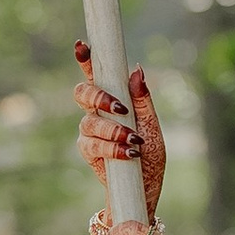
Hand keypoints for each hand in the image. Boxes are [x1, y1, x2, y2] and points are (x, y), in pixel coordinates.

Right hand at [74, 49, 165, 214]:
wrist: (145, 188)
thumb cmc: (150, 154)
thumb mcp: (152, 125)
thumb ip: (143, 100)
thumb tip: (137, 70)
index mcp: (112, 101)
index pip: (97, 76)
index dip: (86, 60)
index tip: (82, 46)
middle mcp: (97, 113)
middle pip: (82, 94)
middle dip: (98, 98)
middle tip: (119, 107)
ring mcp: (90, 132)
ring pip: (89, 122)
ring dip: (112, 130)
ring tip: (133, 140)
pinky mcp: (88, 151)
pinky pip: (92, 145)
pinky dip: (111, 148)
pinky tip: (128, 153)